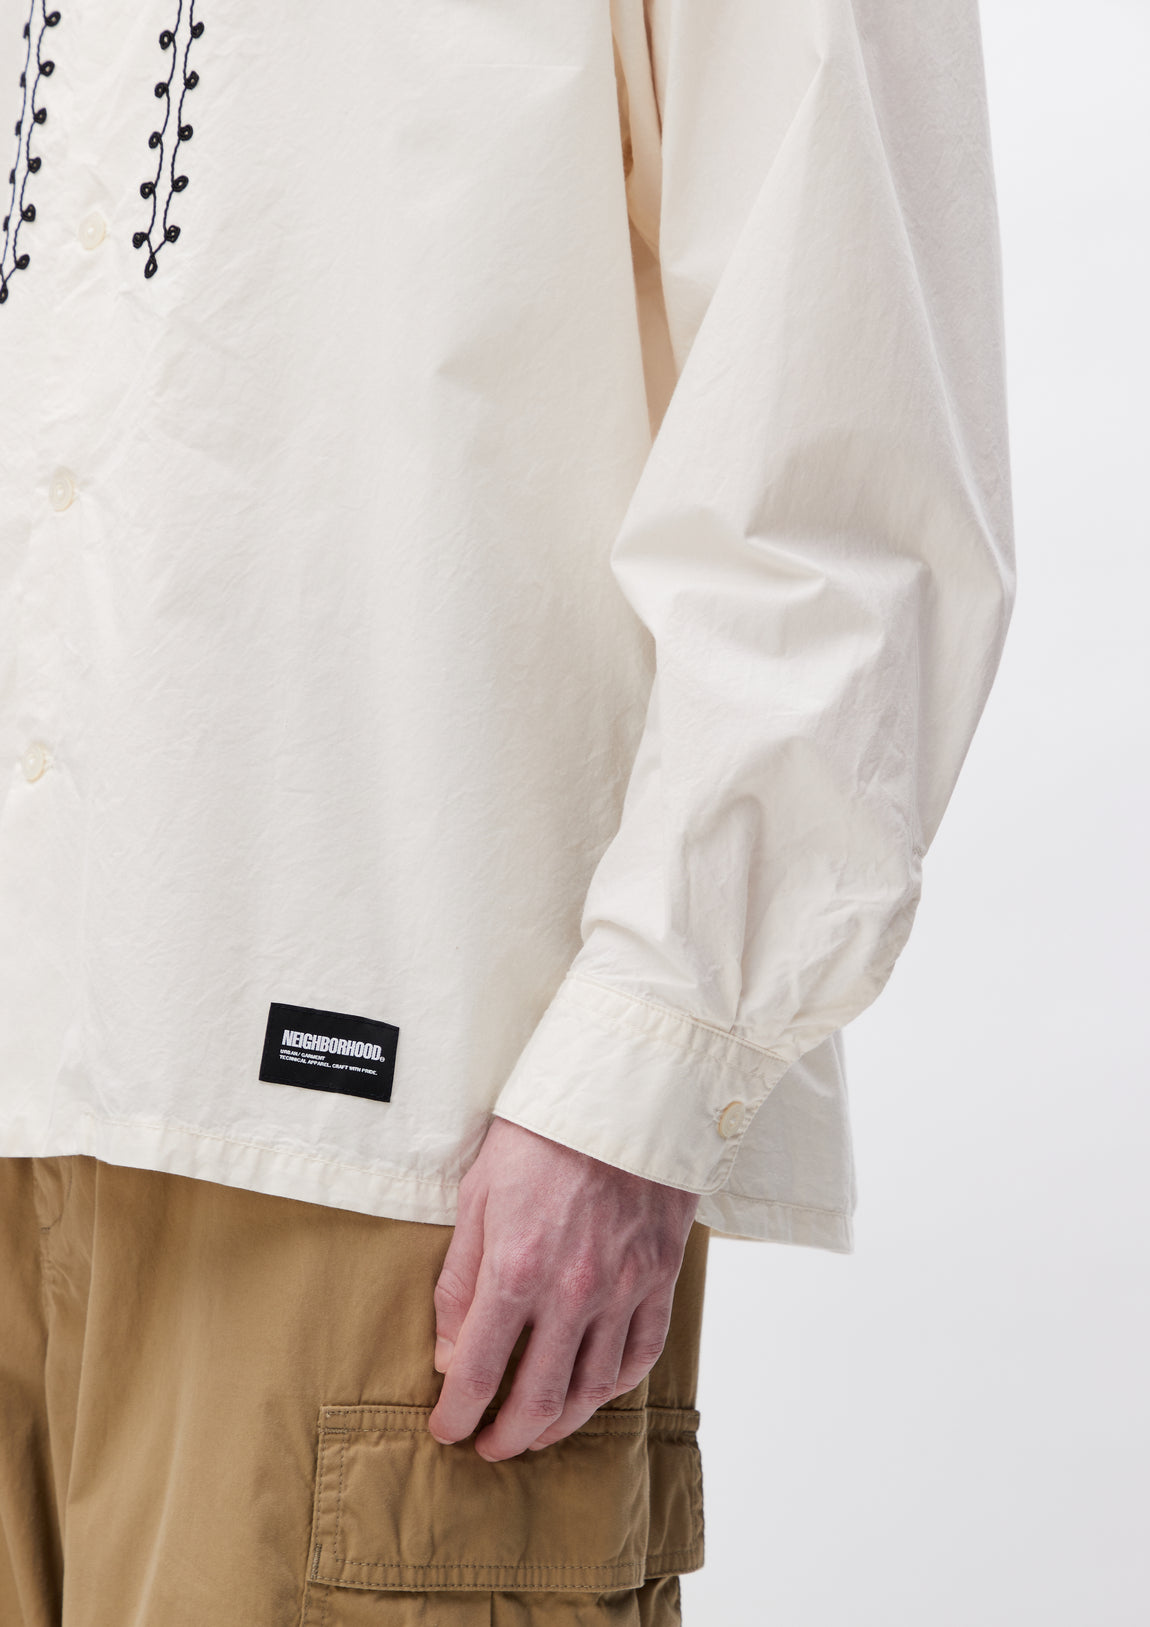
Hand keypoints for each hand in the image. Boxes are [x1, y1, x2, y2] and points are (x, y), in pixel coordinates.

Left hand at [427, 1116, 699, 1460]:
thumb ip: (460, 1280)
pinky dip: (616, 1385)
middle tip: (489, 1448)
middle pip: (538, 1398)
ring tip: (538, 1431)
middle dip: (508, 1437)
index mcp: (517, 1269)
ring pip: (594, 1388)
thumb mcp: (477, 1195)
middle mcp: (573, 1291)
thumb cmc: (541, 1134)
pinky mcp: (660, 1276)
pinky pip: (642, 1353)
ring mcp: (624, 1288)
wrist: (621, 1091)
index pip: (480, 1371)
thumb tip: (450, 1351)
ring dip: (561, 1422)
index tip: (446, 1429)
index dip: (458, 1414)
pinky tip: (594, 1390)